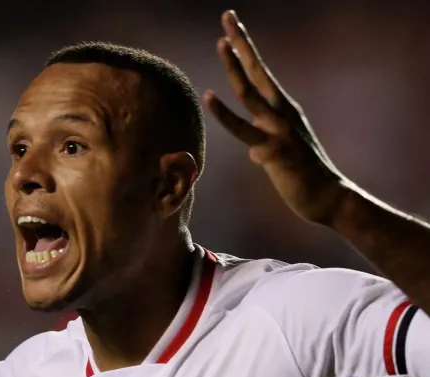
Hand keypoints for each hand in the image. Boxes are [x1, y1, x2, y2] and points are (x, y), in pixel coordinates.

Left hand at [204, 10, 351, 225]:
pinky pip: (243, 129)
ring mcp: (278, 128)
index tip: (231, 26)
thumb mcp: (281, 156)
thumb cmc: (303, 177)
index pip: (260, 73)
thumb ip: (265, 148)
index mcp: (283, 109)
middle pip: (257, 70)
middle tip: (227, 16)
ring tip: (221, 43)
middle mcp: (282, 112)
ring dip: (235, 66)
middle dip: (241, 42)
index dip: (245, 49)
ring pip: (250, 92)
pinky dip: (224, 113)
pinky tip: (209, 96)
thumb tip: (254, 155)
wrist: (328, 199)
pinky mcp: (273, 149)